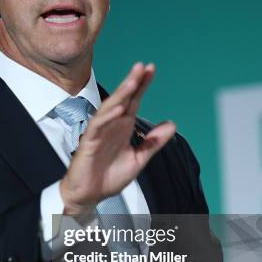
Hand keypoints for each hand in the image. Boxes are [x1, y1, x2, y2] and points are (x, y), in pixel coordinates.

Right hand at [60, 63, 175, 213]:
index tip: (151, 69)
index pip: (134, 101)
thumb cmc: (109, 177)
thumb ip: (153, 142)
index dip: (142, 85)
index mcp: (123, 127)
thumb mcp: (138, 159)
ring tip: (132, 82)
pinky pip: (98, 126)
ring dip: (120, 95)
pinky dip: (108, 117)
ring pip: (110, 109)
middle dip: (132, 82)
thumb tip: (171, 124)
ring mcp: (99, 132)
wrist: (90, 195)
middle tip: (142, 66)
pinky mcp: (89, 143)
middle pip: (122, 99)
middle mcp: (112, 126)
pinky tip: (119, 109)